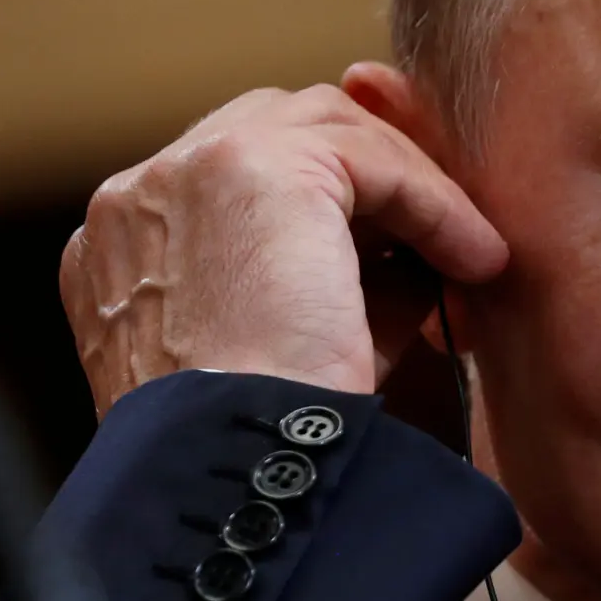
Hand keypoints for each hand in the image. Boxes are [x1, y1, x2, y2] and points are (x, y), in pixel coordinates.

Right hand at [59, 69, 507, 417]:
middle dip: (370, 175)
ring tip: (470, 256)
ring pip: (328, 130)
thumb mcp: (301, 351)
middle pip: (278, 129)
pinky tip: (476, 258)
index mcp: (124, 252)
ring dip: (410, 188)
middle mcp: (136, 199)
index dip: (335, 206)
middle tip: (445, 234)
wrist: (243, 471)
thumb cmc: (273, 443)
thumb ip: (343, 285)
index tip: (410, 247)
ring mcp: (183, 171)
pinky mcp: (252, 166)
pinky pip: (370, 157)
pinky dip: (435, 204)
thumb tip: (416, 257)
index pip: (237, 183)